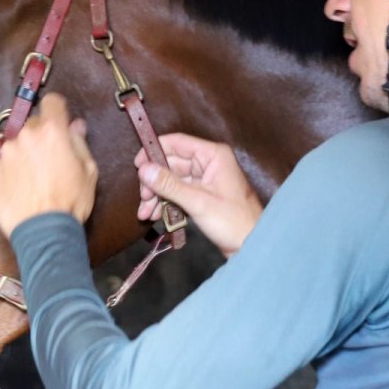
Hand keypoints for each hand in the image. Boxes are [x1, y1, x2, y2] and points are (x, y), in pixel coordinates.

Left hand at [0, 94, 98, 236]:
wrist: (44, 232)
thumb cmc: (71, 202)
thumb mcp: (89, 171)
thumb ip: (79, 142)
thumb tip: (75, 126)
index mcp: (52, 131)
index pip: (52, 102)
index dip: (58, 110)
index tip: (60, 121)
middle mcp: (26, 136)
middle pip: (34, 125)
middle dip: (42, 136)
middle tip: (51, 159)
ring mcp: (7, 154)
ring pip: (18, 144)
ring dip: (25, 153)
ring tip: (35, 177)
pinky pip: (5, 163)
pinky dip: (12, 170)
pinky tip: (22, 188)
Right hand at [135, 133, 261, 258]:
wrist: (251, 246)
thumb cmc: (233, 222)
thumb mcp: (198, 202)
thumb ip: (169, 185)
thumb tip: (144, 169)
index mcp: (213, 155)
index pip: (177, 143)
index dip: (154, 151)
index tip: (137, 166)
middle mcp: (209, 162)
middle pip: (171, 163)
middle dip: (154, 181)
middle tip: (143, 198)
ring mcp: (205, 179)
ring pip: (172, 180)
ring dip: (157, 195)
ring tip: (145, 213)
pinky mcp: (202, 195)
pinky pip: (178, 192)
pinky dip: (165, 202)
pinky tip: (153, 216)